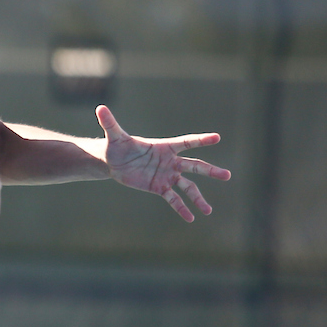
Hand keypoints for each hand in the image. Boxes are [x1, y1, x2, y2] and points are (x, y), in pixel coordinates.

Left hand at [96, 105, 230, 222]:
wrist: (114, 162)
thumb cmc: (117, 146)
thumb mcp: (114, 136)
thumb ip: (110, 123)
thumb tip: (99, 108)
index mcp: (164, 146)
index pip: (186, 142)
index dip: (200, 140)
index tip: (217, 137)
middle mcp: (170, 161)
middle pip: (194, 165)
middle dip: (210, 170)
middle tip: (227, 175)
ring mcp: (167, 175)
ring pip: (187, 186)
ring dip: (198, 197)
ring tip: (208, 210)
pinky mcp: (159, 187)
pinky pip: (173, 199)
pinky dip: (181, 208)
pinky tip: (190, 218)